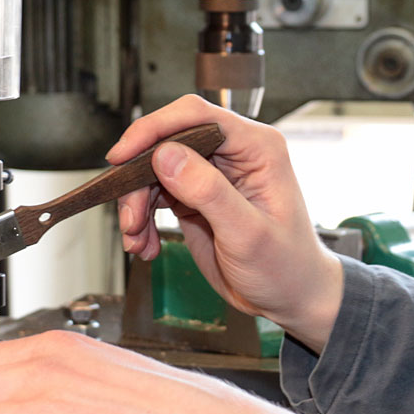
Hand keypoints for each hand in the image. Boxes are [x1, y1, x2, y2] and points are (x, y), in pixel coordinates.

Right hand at [108, 95, 343, 350]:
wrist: (290, 298)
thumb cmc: (286, 267)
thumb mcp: (248, 234)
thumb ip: (209, 192)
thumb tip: (167, 155)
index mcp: (256, 147)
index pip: (196, 115)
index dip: (154, 128)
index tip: (123, 155)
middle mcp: (232, 153)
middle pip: (166, 142)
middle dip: (139, 179)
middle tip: (130, 218)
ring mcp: (211, 174)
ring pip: (154, 170)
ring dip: (136, 204)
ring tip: (137, 238)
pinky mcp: (195, 196)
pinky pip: (154, 194)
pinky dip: (142, 219)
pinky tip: (145, 243)